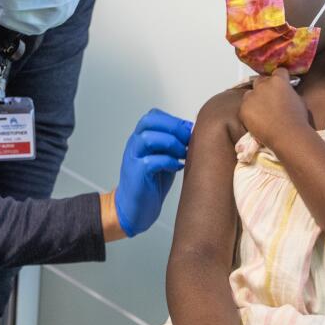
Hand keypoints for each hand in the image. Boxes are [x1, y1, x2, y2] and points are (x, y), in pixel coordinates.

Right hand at [113, 108, 193, 236]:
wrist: (135, 208)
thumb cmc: (151, 182)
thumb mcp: (164, 157)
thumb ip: (173, 144)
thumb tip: (191, 131)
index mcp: (140, 137)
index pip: (153, 115)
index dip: (173, 120)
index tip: (188, 130)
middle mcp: (134, 144)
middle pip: (149, 121)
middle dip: (173, 126)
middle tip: (187, 139)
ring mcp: (133, 158)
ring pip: (148, 138)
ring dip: (171, 143)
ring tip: (182, 153)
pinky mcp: (136, 173)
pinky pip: (151, 161)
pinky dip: (169, 161)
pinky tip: (178, 167)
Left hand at [239, 68, 311, 151]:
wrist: (287, 135)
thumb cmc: (297, 119)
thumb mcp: (298, 100)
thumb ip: (289, 92)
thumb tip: (286, 93)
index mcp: (279, 80)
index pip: (278, 71)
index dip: (281, 78)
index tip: (281, 84)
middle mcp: (263, 85)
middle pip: (261, 80)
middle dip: (265, 87)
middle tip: (270, 99)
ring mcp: (252, 96)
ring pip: (250, 93)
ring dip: (255, 99)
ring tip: (262, 111)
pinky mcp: (243, 109)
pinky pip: (244, 107)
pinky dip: (249, 111)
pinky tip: (257, 120)